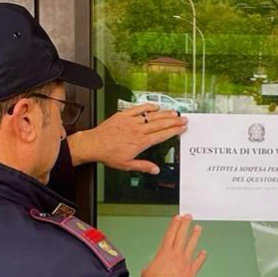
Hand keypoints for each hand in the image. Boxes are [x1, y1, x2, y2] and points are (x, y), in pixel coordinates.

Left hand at [69, 104, 186, 173]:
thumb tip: (155, 170)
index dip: (174, 131)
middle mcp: (138, 130)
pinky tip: (155, 106)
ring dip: (165, 113)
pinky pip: (138, 108)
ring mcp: (131, 121)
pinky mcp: (123, 115)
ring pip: (152, 116)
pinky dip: (148, 107)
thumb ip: (143, 166)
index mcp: (140, 142)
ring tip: (174, 113)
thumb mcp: (127, 165)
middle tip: (184, 119)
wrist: (93, 144)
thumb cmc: (108, 154)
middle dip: (174, 121)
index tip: (182, 129)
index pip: (162, 135)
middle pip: (161, 124)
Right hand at [142, 215, 206, 276]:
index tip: (177, 218)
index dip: (174, 224)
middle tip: (188, 217)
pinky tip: (204, 252)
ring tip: (198, 228)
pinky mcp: (191, 272)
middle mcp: (177, 255)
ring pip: (192, 245)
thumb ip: (151, 265)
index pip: (170, 234)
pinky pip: (198, 262)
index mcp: (164, 253)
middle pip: (182, 235)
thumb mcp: (146, 272)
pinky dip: (202, 257)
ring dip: (195, 236)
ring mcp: (185, 262)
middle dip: (185, 224)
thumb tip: (151, 267)